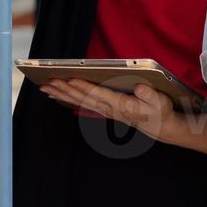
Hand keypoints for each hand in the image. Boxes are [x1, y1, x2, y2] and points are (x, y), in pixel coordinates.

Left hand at [40, 77, 173, 141]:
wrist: (161, 127)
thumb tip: (141, 86)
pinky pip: (83, 104)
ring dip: (62, 95)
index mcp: (123, 106)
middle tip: (48, 82)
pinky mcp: (105, 109)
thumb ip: (150, 95)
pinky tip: (58, 95)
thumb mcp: (161, 102)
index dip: (85, 87)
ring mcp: (106, 110)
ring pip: (80, 102)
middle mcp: (111, 109)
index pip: (100, 95)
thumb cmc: (160, 111)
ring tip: (46, 87)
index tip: (70, 79)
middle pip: (84, 99)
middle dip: (65, 90)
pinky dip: (69, 99)